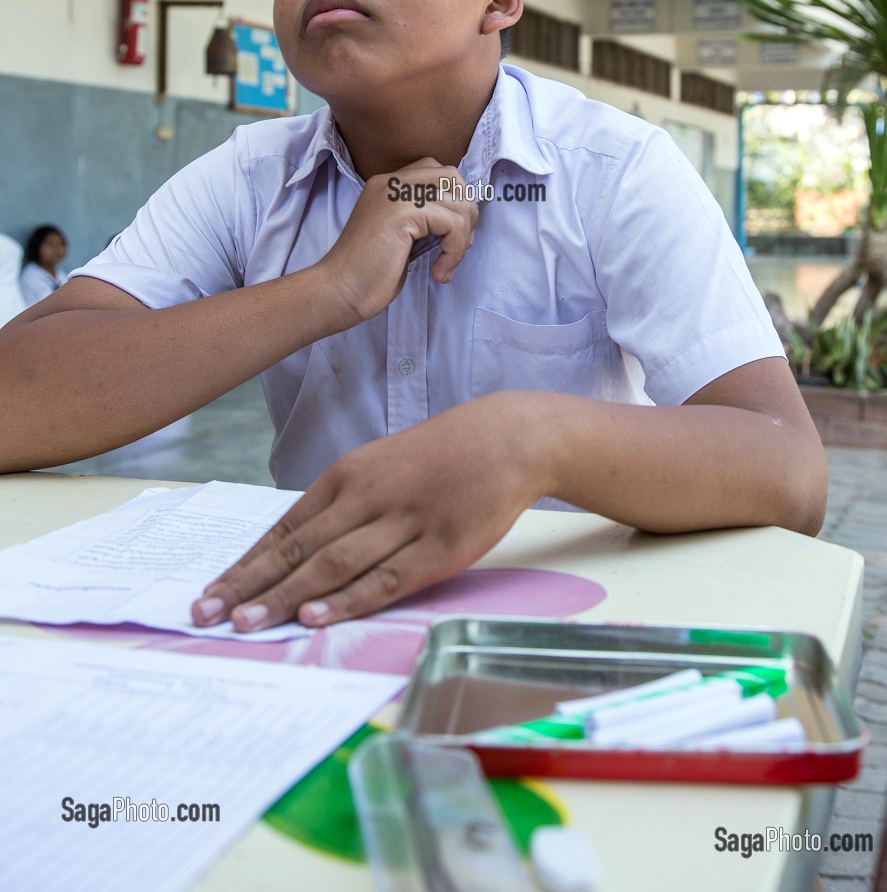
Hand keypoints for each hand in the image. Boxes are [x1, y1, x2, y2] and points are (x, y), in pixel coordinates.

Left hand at [190, 396, 544, 630]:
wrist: (505, 439)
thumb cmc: (437, 457)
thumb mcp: (380, 467)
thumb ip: (341, 506)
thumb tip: (292, 551)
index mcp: (347, 475)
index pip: (284, 528)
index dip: (245, 564)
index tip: (209, 593)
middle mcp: (367, 497)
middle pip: (298, 548)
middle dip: (248, 585)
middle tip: (205, 614)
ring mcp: (403, 522)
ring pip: (333, 564)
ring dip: (286, 596)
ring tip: (246, 622)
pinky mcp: (440, 548)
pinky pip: (386, 579)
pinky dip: (348, 600)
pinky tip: (317, 617)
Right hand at [318, 158, 478, 327]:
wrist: (339, 291)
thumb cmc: (369, 273)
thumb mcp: (401, 236)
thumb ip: (424, 219)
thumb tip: (466, 218)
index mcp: (388, 185)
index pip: (437, 171)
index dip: (455, 199)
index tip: (452, 235)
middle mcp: (391, 181)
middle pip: (452, 177)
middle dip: (466, 213)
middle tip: (457, 247)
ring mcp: (396, 193)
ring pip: (459, 200)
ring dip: (462, 238)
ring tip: (445, 264)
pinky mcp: (403, 212)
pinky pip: (453, 223)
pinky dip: (454, 252)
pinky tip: (439, 272)